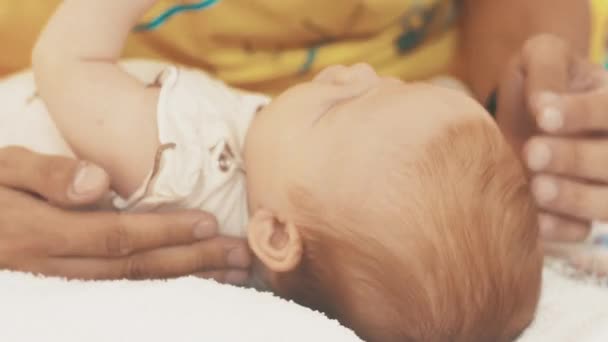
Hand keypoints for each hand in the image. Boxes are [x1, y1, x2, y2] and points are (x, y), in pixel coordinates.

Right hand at [0, 147, 250, 283]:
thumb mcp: (2, 169)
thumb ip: (46, 174)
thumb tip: (98, 181)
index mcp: (40, 234)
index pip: (117, 236)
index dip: (166, 231)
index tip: (210, 224)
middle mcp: (52, 269)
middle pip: (135, 269)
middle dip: (193, 262)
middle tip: (239, 256)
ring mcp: (57, 289)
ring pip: (132, 289)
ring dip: (186, 282)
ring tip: (230, 275)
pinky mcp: (63, 297)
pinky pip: (119, 297)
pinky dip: (161, 293)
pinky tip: (192, 287)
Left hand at [496, 34, 607, 243]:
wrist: (517, 119)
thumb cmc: (535, 83)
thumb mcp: (540, 57)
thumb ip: (547, 68)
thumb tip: (543, 104)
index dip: (581, 114)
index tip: (543, 115)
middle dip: (576, 157)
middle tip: (533, 152)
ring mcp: (603, 183)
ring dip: (576, 198)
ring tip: (537, 188)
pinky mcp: (582, 215)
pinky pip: (583, 230)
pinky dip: (562, 229)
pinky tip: (536, 222)